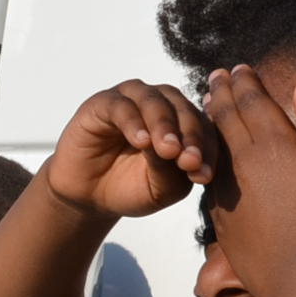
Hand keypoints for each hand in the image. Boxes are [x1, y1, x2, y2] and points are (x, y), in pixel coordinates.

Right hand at [43, 80, 216, 217]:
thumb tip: (177, 150)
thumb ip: (173, 170)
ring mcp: (131, 99)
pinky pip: (122, 106)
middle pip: (182, 109)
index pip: (204, 128)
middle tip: (190, 161)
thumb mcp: (160, 188)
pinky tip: (141, 142)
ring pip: (155, 101)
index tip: (204, 176)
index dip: (207, 150)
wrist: (87, 197)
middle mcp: (160, 103)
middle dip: (189, 136)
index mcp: (182, 122)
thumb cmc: (129, 188)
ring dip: (164, 125)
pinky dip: (133, 122)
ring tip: (168, 150)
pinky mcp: (102, 103)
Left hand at [201, 65, 295, 292]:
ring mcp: (226, 189)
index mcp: (273, 144)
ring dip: (207, 120)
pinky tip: (208, 156)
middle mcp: (243, 162)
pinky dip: (205, 156)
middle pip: (224, 117)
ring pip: (211, 145)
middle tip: (215, 76)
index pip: (251, 101)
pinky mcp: (220, 215)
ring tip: (206, 105)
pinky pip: (208, 176)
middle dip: (219, 92)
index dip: (244, 81)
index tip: (239, 68)